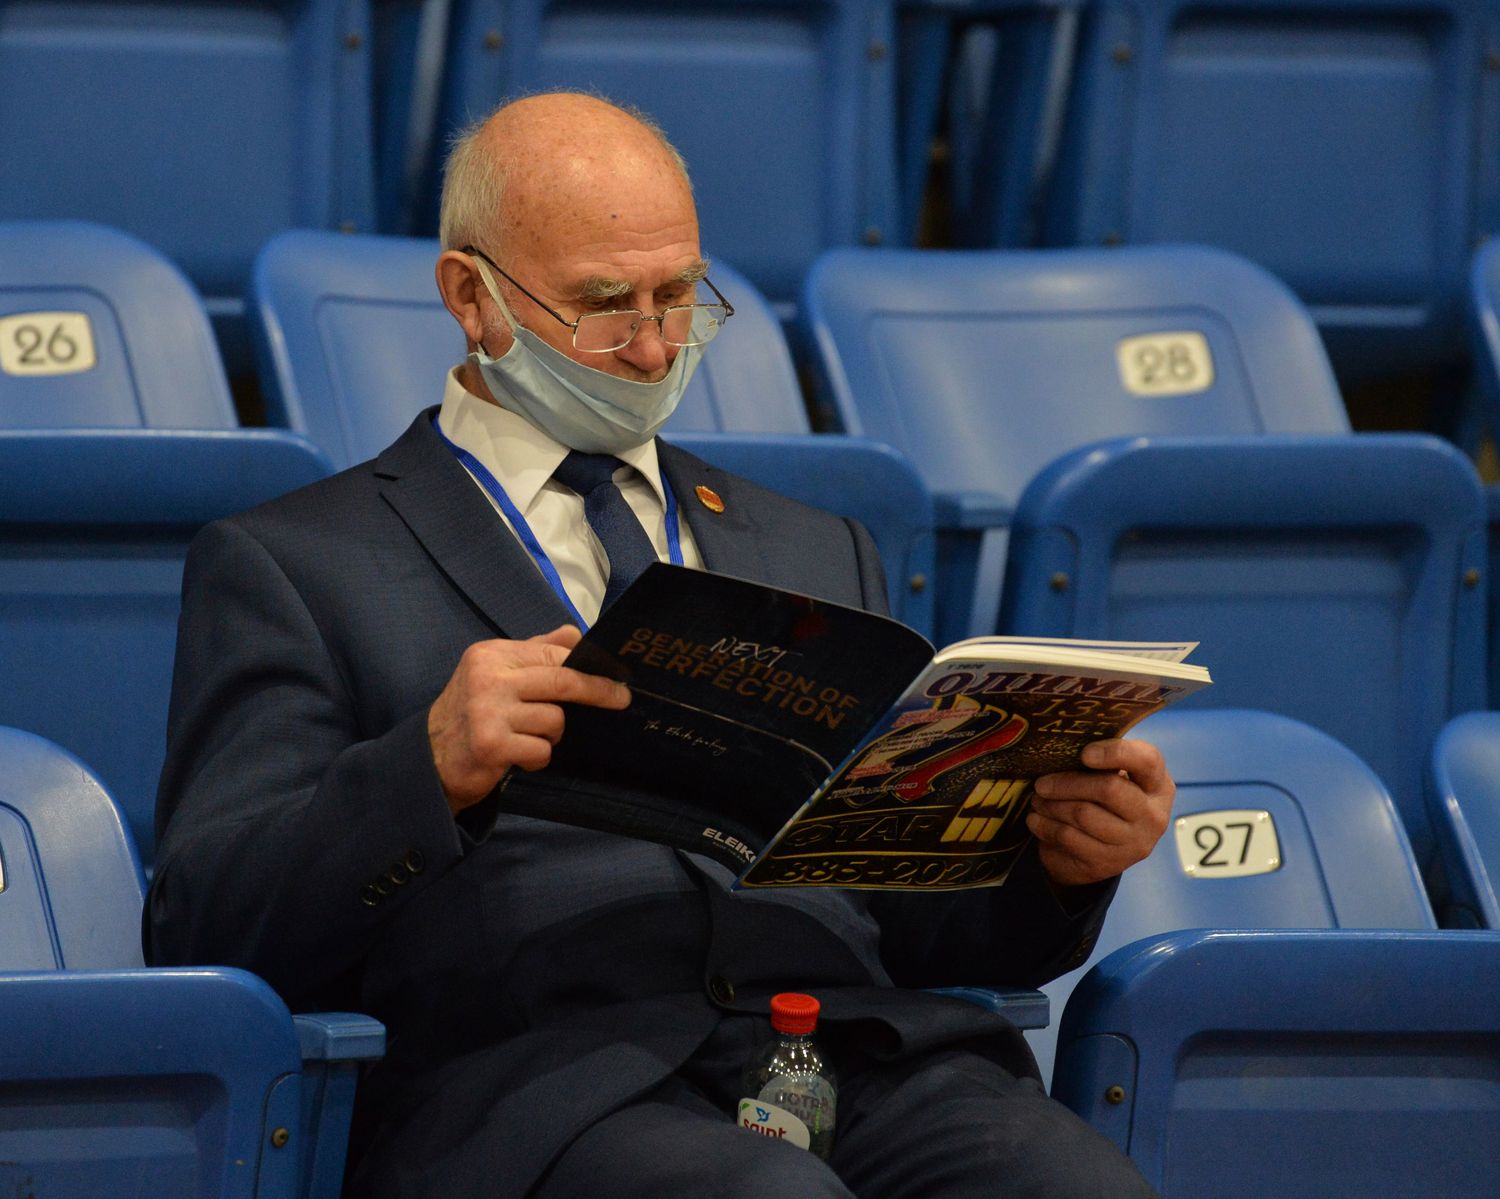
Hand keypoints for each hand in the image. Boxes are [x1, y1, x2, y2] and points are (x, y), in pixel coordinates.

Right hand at [427, 625, 630, 813]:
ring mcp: (488, 712)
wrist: (429, 760)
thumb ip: (534, 653)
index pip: (553, 653)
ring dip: (551, 736)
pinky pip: (541, 750)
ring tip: (527, 737)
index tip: (615, 673)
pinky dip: (537, 757)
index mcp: (491, 655)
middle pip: (562, 680)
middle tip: (621, 698)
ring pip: (555, 720)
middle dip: (598, 690)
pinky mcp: (492, 745)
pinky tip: (517, 756)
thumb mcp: (495, 674)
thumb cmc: (470, 715)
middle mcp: (488, 678)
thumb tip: (576, 633)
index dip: (588, 664)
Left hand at [1027, 738, 1173, 888]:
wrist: (1100, 854)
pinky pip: (1069, 837)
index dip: (1115, 752)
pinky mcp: (1109, 863)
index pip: (1147, 760)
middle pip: (1108, 789)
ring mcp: (1133, 843)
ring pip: (1083, 814)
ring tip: (1038, 800)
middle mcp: (1153, 815)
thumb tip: (1062, 749)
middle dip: (1067, 783)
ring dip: (1052, 805)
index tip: (1084, 754)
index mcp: (1157, 784)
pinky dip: (1045, 825)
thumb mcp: (1110, 779)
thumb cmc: (1103, 803)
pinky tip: (1036, 820)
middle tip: (1041, 783)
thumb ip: (1099, 763)